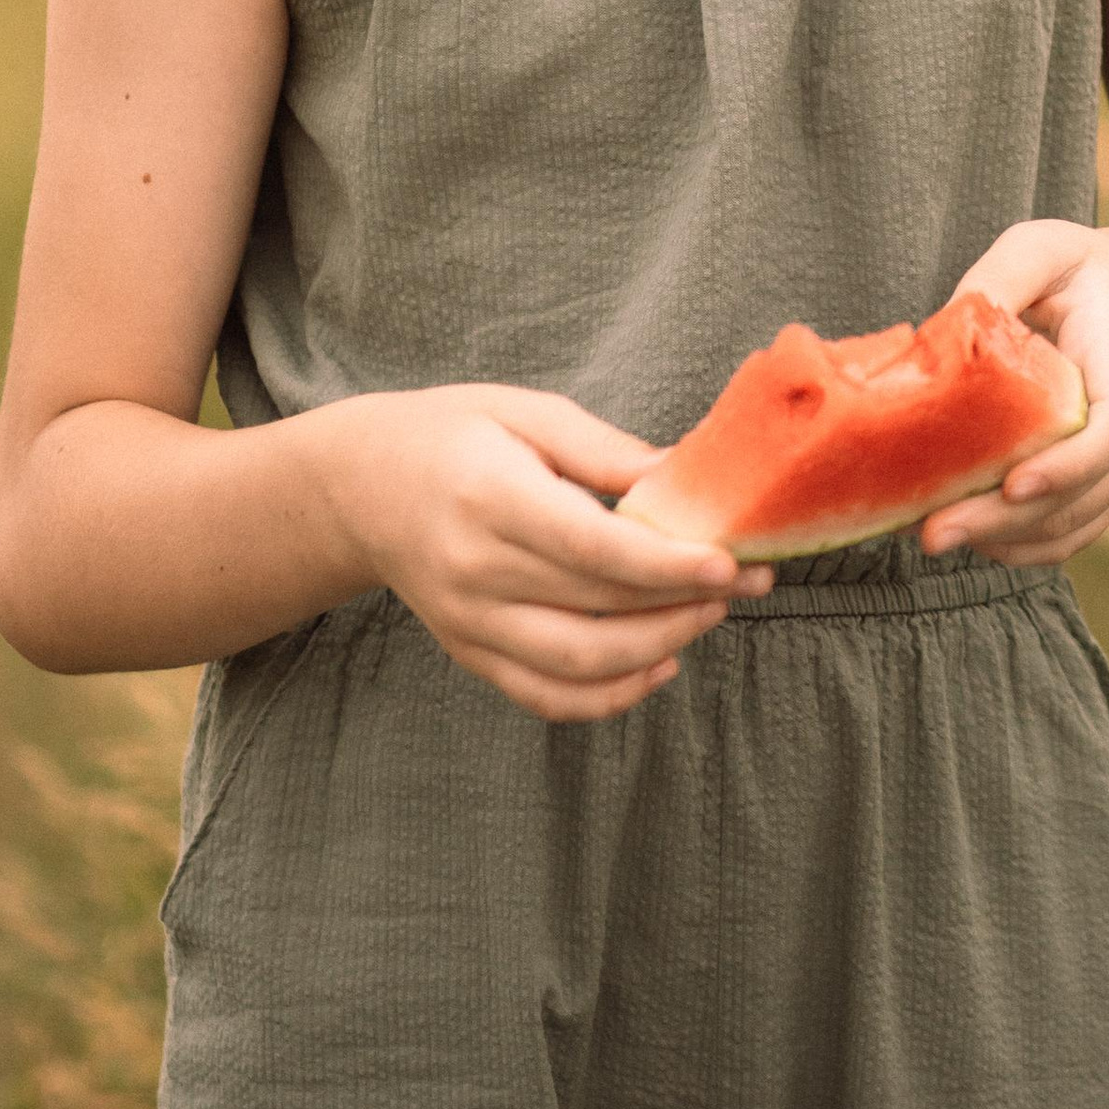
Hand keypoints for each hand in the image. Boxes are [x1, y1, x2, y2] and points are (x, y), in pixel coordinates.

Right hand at [309, 383, 773, 723]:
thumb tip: (684, 476)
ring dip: (659, 648)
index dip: (667, 563)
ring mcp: (469, 623)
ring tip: (709, 615)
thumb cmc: (451, 433)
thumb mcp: (523, 412)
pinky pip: (546, 696)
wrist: (360, 486)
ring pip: (580, 664)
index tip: (730, 563)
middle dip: (685, 601)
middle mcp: (475, 571)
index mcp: (490, 496)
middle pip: (598, 608)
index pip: (591, 547)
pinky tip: (658, 666)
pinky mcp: (469, 654)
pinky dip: (609, 697)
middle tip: (748, 581)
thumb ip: (603, 450)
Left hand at [916, 220, 1108, 564]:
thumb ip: (1002, 275)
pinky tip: (963, 535)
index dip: (1068, 465)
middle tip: (932, 532)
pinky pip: (1066, 534)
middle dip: (1005, 521)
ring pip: (1070, 525)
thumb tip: (941, 324)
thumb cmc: (1084, 274)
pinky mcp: (1100, 490)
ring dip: (1003, 540)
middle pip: (1082, 494)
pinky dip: (1017, 545)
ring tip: (930, 532)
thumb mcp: (1046, 249)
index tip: (1012, 485)